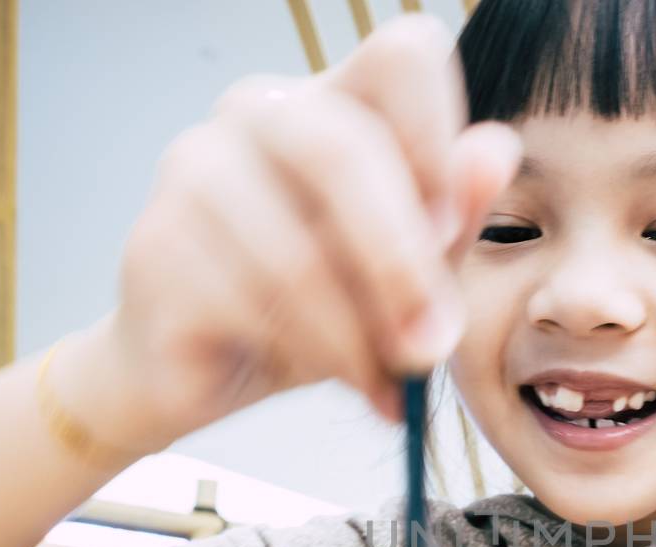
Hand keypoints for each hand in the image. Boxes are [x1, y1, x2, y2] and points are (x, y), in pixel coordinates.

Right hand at [96, 14, 522, 441]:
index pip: (401, 55)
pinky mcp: (158, 242)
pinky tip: (320, 375)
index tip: (449, 230)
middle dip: (400, 263)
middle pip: (345, 148)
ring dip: (356, 335)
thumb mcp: (408, 276)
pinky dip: (305, 354)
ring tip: (383, 381)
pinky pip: (250, 303)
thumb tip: (497, 150)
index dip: (438, 138)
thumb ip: (454, 217)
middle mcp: (262, 112)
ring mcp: (197, 167)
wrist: (204, 375)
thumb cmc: (318, 311)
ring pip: (299, 250)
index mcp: (338, 102)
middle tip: (430, 344)